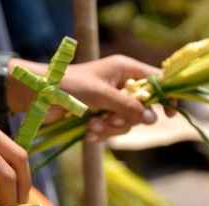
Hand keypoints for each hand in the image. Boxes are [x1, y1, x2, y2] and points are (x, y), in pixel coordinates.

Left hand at [60, 55, 176, 141]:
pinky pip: (111, 130)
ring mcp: (110, 101)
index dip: (166, 96)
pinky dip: (101, 134)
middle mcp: (120, 84)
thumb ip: (128, 106)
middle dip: (127, 119)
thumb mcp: (102, 95)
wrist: (37, 96)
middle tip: (111, 120)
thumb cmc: (68, 86)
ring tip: (92, 127)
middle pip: (142, 107)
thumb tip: (152, 118)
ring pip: (126, 122)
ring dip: (110, 128)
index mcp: (125, 69)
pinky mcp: (98, 115)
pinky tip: (88, 133)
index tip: (170, 113)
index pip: (157, 79)